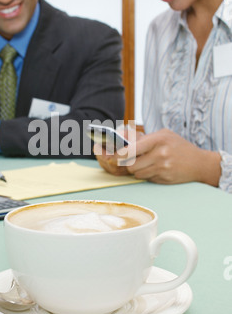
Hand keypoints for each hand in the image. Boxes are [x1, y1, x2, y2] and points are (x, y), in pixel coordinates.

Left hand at [95, 128, 221, 186]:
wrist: (200, 163)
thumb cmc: (178, 146)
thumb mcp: (163, 135)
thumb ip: (143, 138)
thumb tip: (121, 140)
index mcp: (158, 139)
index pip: (131, 149)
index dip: (119, 155)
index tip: (112, 156)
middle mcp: (160, 154)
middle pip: (131, 164)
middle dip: (127, 164)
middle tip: (128, 161)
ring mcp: (163, 168)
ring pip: (137, 173)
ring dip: (136, 170)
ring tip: (145, 163)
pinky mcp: (164, 179)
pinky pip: (146, 179)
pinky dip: (146, 175)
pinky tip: (155, 169)